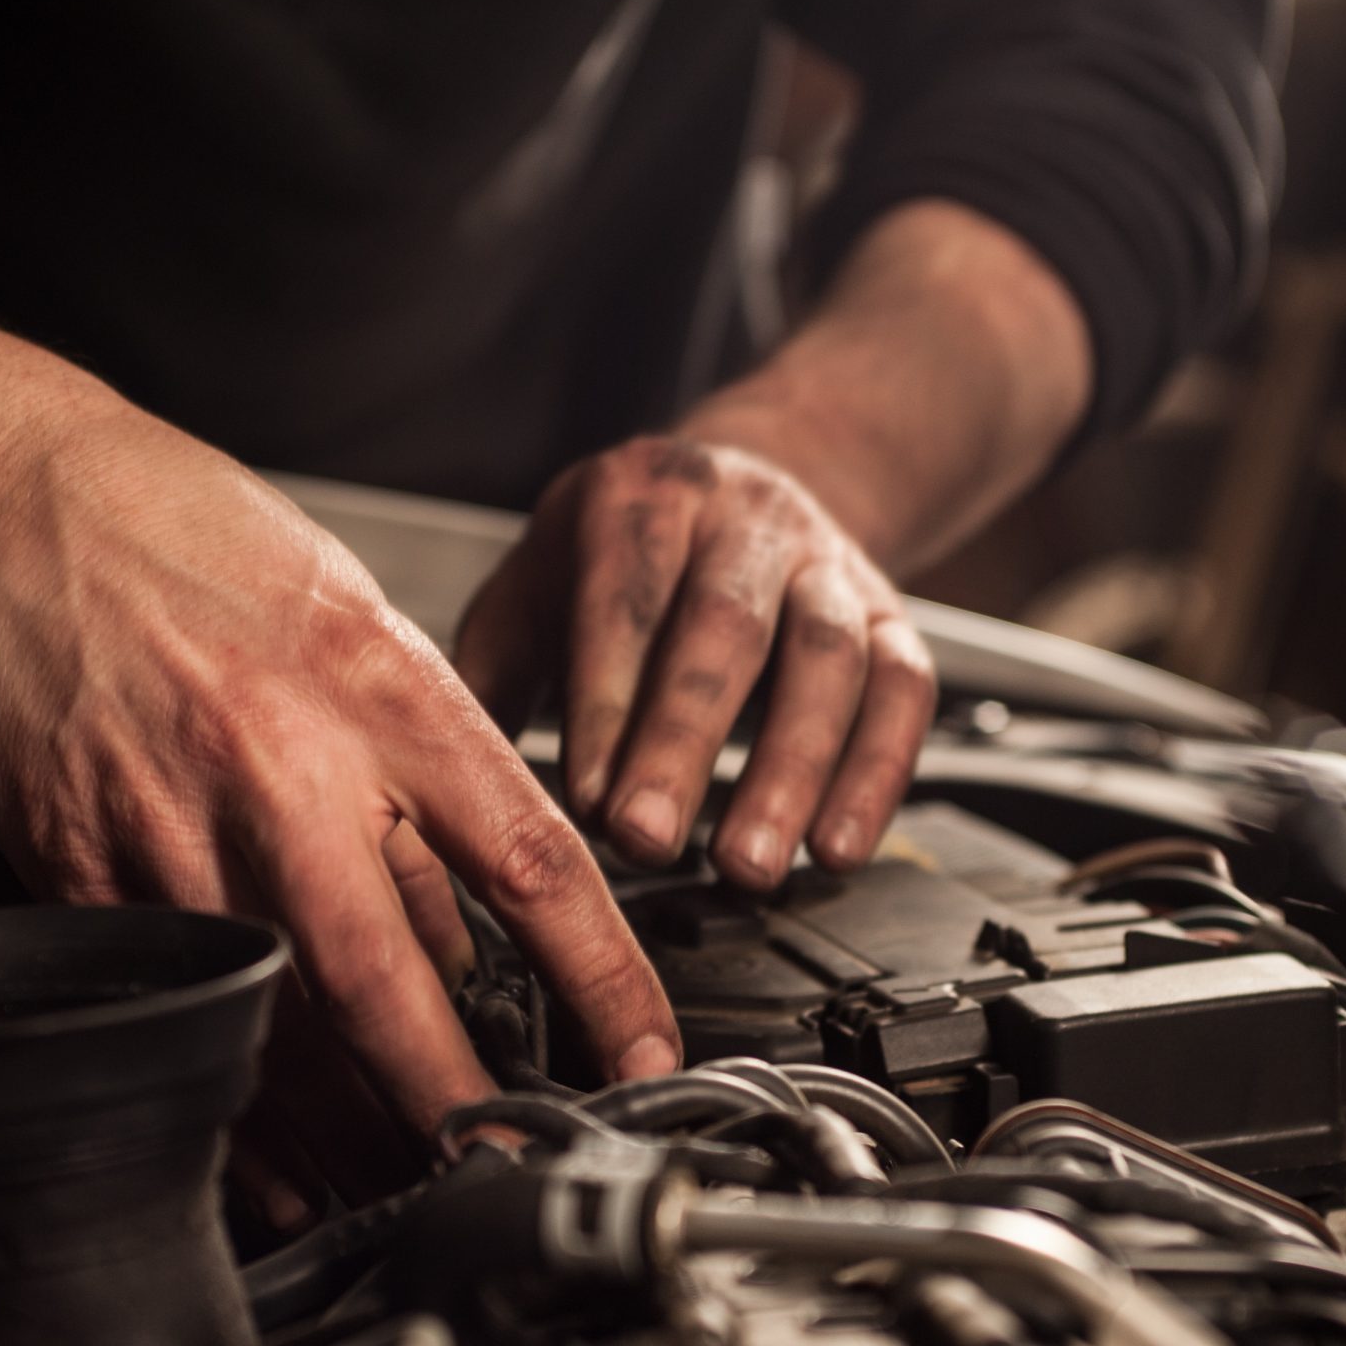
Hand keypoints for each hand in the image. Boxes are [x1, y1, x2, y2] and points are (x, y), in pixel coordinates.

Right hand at [0, 397, 680, 1137]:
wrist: (14, 505)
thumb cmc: (202, 550)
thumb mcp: (365, 634)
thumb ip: (424, 786)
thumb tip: (470, 951)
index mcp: (381, 696)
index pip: (530, 864)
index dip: (603, 983)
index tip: (645, 1062)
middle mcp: (282, 770)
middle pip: (391, 986)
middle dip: (456, 1110)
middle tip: (507, 1175)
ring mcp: (171, 831)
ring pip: (276, 1029)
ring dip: (348, 1139)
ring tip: (407, 1194)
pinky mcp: (80, 869)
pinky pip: (177, 1016)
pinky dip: (235, 1106)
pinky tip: (280, 1166)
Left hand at [456, 435, 935, 889]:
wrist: (748, 480)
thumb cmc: (620, 557)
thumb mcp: (538, 582)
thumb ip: (492, 673)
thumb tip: (441, 783)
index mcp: (639, 498)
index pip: (623, 601)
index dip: (607, 705)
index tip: (583, 804)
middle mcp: (742, 517)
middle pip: (724, 628)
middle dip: (685, 744)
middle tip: (650, 841)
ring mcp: (825, 560)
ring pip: (828, 658)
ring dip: (793, 771)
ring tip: (748, 866)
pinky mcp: (889, 610)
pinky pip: (904, 689)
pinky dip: (876, 774)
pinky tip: (836, 849)